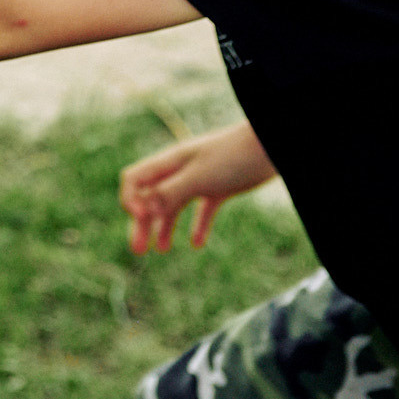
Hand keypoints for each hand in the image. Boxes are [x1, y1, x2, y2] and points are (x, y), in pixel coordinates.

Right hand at [119, 121, 277, 253]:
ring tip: (161, 250)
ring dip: (165, 226)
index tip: (141, 218)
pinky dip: (197, 226)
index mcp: (169, 163)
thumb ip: (170, 192)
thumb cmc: (233, 156)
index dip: (131, 200)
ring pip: (174, 205)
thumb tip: (143, 212)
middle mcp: (179, 171)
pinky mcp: (219, 188)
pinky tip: (197, 243)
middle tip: (139, 250)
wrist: (268, 147)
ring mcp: (199, 179)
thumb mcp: (199, 177)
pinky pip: (202, 209)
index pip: (134, 180)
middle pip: (151, 197)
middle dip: (142, 222)